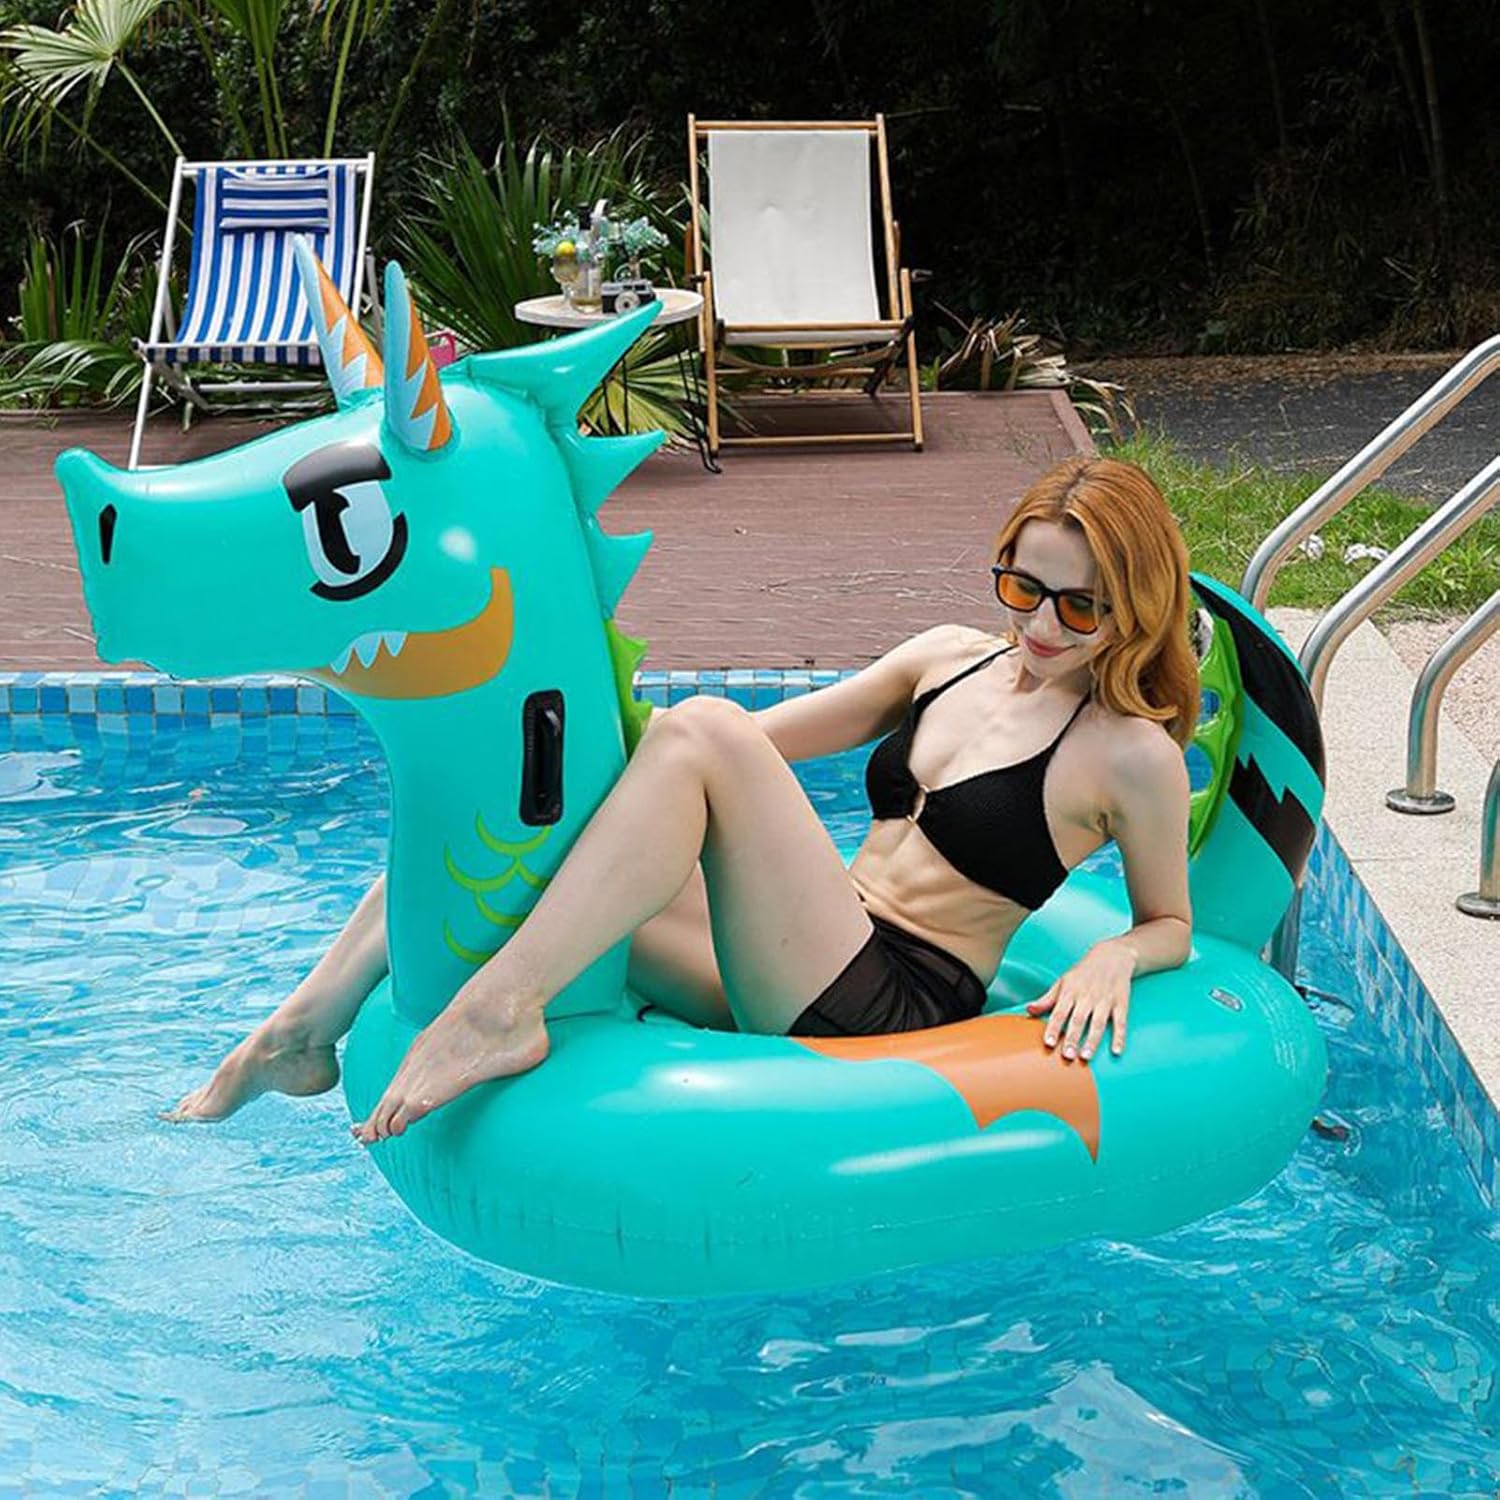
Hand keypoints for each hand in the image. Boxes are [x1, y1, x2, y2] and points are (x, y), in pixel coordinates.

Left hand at [1025, 940, 1134, 1061]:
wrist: (1112, 956)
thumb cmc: (1083, 972)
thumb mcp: (1063, 982)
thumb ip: (1047, 999)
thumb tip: (1029, 1010)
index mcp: (1070, 991)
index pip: (1059, 1012)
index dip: (1053, 1027)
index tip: (1048, 1042)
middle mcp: (1087, 996)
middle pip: (1078, 1020)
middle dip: (1072, 1038)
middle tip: (1067, 1056)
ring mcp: (1105, 1000)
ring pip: (1098, 1023)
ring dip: (1092, 1041)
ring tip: (1085, 1056)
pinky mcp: (1121, 1003)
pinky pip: (1121, 1022)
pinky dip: (1120, 1037)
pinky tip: (1116, 1051)